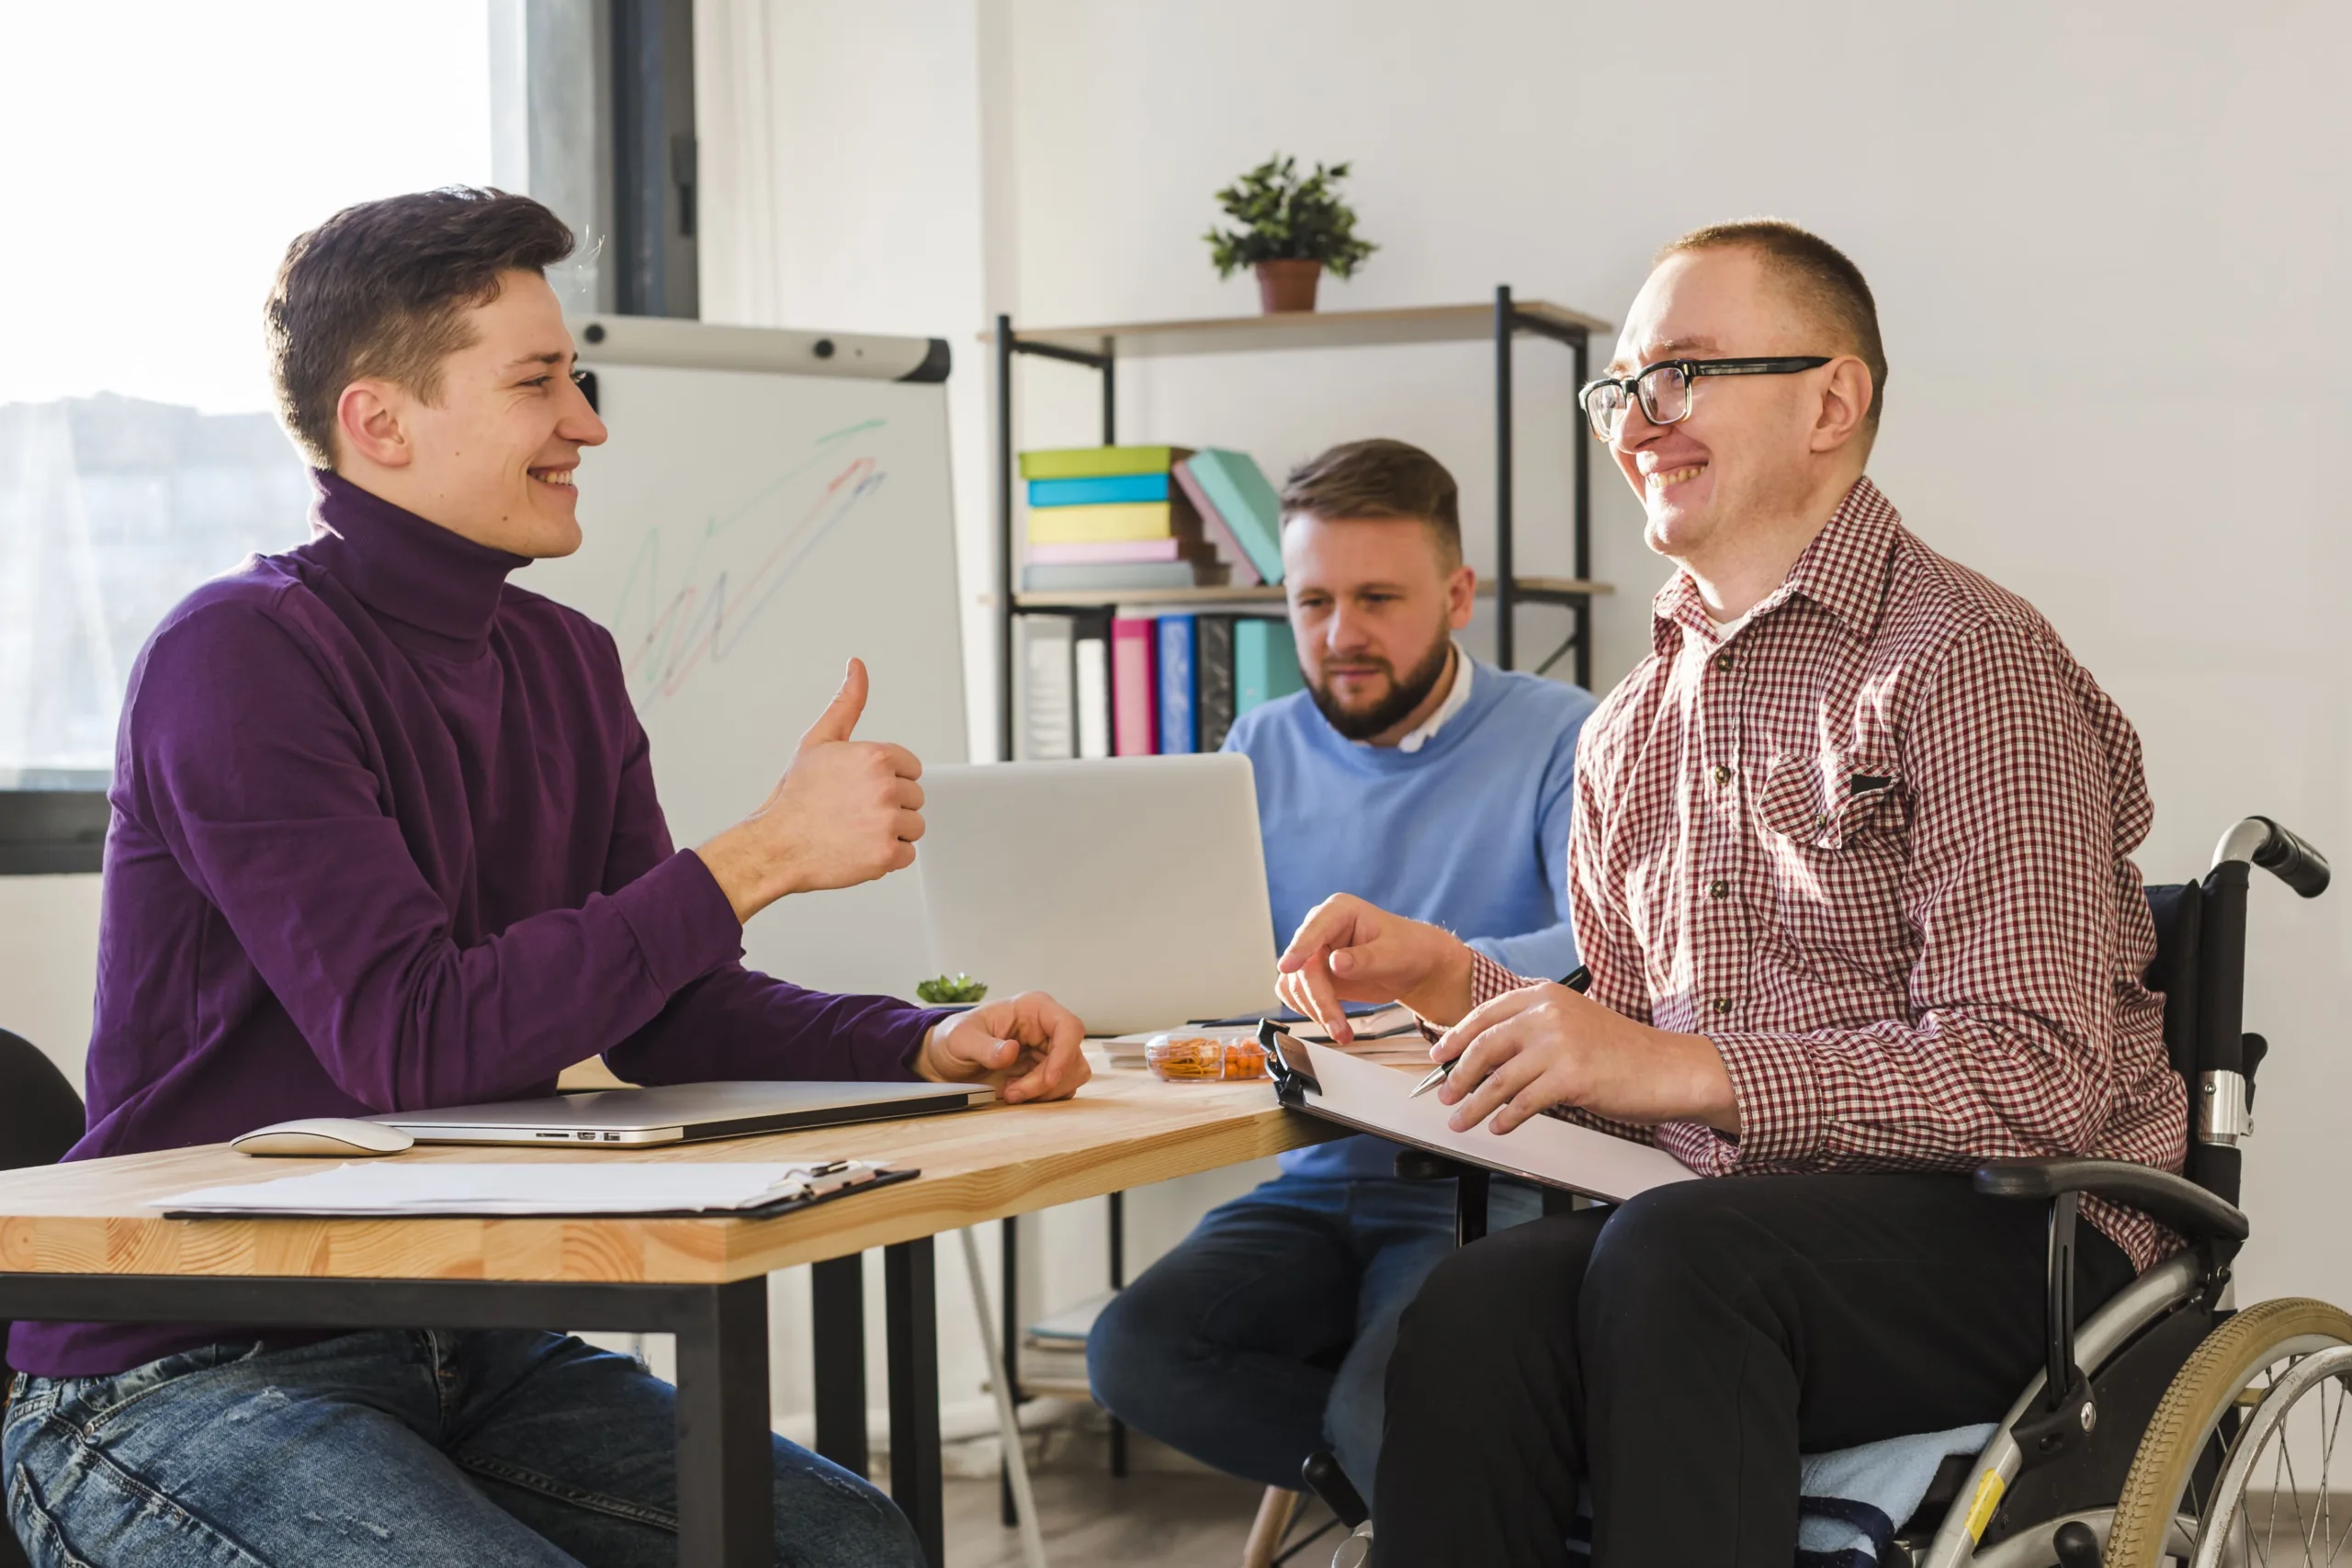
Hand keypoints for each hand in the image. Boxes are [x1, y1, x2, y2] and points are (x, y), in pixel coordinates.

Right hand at [695, 658, 924, 921]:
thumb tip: (857, 666)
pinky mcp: (887, 853)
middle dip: (889, 806)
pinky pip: (908, 854)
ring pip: (915, 826)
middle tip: (853, 812)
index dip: (886, 780)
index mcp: (877, 755)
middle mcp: (886, 786)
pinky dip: (887, 857)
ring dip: (891, 832)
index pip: (911, 769)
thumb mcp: (820, 741)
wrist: (775, 844)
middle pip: (915, 798)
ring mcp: (888, 821)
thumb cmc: (797, 795)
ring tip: (855, 830)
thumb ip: (847, 703)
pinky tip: (858, 849)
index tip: (858, 789)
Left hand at [918, 990, 1091, 1104]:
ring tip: (1011, 1092)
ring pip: (1072, 1075)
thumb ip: (985, 1047)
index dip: (1066, 1054)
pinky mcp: (1048, 1069)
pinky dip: (1043, 1096)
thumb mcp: (961, 1040)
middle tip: (1012, 1093)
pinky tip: (1016, 1092)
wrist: (949, 1058)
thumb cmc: (956, 1038)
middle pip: (1072, 1057)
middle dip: (1045, 1081)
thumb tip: (1012, 1051)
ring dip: (1044, 1091)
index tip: (1049, 1079)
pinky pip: (1062, 1087)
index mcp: (1034, 1007)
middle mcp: (1048, 1027)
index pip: (1069, 1026)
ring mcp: (1050, 1049)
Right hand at [1274, 893, 1474, 1042]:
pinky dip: (1311, 1012)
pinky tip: (1333, 1022)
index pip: (1313, 929)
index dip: (1299, 948)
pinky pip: (1297, 994)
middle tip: (1338, 1026)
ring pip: (1295, 984)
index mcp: (1339, 911)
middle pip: (1302, 965)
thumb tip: (1335, 963)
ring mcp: (1314, 953)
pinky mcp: (1313, 975)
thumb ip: (1365, 959)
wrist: (1414, 967)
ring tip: (1342, 1031)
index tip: (1287, 967)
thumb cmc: (1408, 950)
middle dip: (1319, 999)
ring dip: (1315, 1011)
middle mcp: (1321, 930)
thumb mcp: (1394, 955)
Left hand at [1431, 982, 1739, 1135]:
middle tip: (1445, 1094)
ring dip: (1474, 1104)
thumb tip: (1489, 1053)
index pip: (1486, 1014)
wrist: (1670, 1068)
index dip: (1456, 1037)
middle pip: (1485, 1046)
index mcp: (1545, 995)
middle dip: (1458, 1075)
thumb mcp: (1575, 1022)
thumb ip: (1534, 1029)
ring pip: (1499, 1079)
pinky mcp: (1571, 1077)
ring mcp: (1559, 1044)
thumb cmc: (1624, 1051)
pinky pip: (1524, 1102)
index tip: (1439, 1055)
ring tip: (1462, 1120)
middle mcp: (1548, 1013)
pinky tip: (1498, 1126)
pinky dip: (1505, 1118)